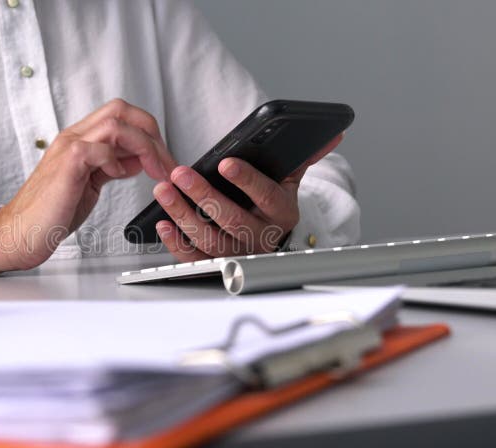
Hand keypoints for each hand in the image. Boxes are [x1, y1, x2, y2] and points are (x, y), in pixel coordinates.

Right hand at [0, 99, 176, 272]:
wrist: (21, 233)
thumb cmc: (53, 212)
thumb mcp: (92, 184)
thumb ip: (112, 167)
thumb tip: (137, 160)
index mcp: (81, 139)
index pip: (121, 115)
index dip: (148, 132)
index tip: (163, 160)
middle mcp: (74, 137)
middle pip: (121, 109)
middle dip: (152, 132)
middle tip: (166, 163)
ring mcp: (69, 147)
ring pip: (115, 123)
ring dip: (145, 146)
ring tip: (155, 171)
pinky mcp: (67, 164)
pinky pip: (100, 149)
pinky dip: (118, 161)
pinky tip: (120, 176)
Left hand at [153, 135, 343, 261]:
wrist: (264, 239)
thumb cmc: (270, 204)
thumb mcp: (288, 182)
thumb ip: (303, 157)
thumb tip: (332, 135)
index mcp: (281, 214)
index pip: (266, 196)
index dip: (247, 180)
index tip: (226, 163)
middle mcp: (260, 237)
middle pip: (232, 220)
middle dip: (203, 195)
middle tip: (181, 174)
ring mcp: (237, 254)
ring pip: (210, 240)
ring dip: (183, 215)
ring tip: (164, 191)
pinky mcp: (214, 265)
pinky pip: (194, 259)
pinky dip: (175, 243)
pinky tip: (163, 223)